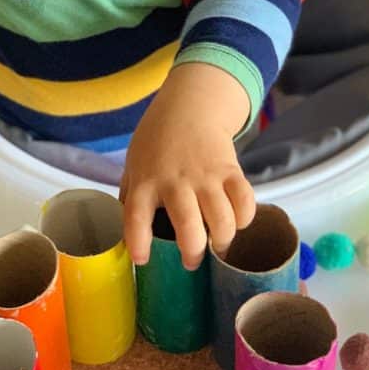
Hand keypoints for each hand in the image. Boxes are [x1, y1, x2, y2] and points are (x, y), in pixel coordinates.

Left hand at [121, 63, 255, 268]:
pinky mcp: (230, 169)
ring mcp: (205, 175)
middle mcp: (175, 181)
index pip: (135, 216)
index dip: (138, 242)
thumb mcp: (133, 167)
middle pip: (188, 227)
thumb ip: (130, 199)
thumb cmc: (157, 143)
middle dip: (193, 253)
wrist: (188, 107)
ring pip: (222, 220)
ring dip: (222, 240)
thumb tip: (123, 234)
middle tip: (192, 262)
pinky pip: (245, 201)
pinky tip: (237, 220)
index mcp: (145, 182)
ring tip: (217, 245)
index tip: (142, 260)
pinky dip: (245, 218)